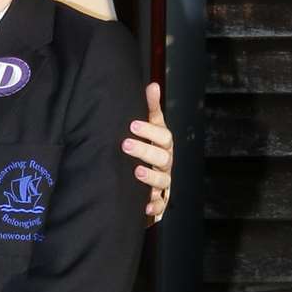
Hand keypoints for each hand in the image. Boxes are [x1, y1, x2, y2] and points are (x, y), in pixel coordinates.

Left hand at [123, 82, 172, 224]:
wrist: (147, 177)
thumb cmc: (148, 146)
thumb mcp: (149, 126)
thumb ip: (150, 108)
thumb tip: (152, 85)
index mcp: (163, 144)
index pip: (163, 136)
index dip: (150, 130)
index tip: (132, 125)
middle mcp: (166, 162)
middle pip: (162, 157)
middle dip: (144, 151)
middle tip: (125, 144)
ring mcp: (163, 182)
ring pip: (163, 180)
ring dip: (151, 177)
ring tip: (136, 172)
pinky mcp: (159, 200)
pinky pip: (160, 206)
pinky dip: (155, 206)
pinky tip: (145, 206)